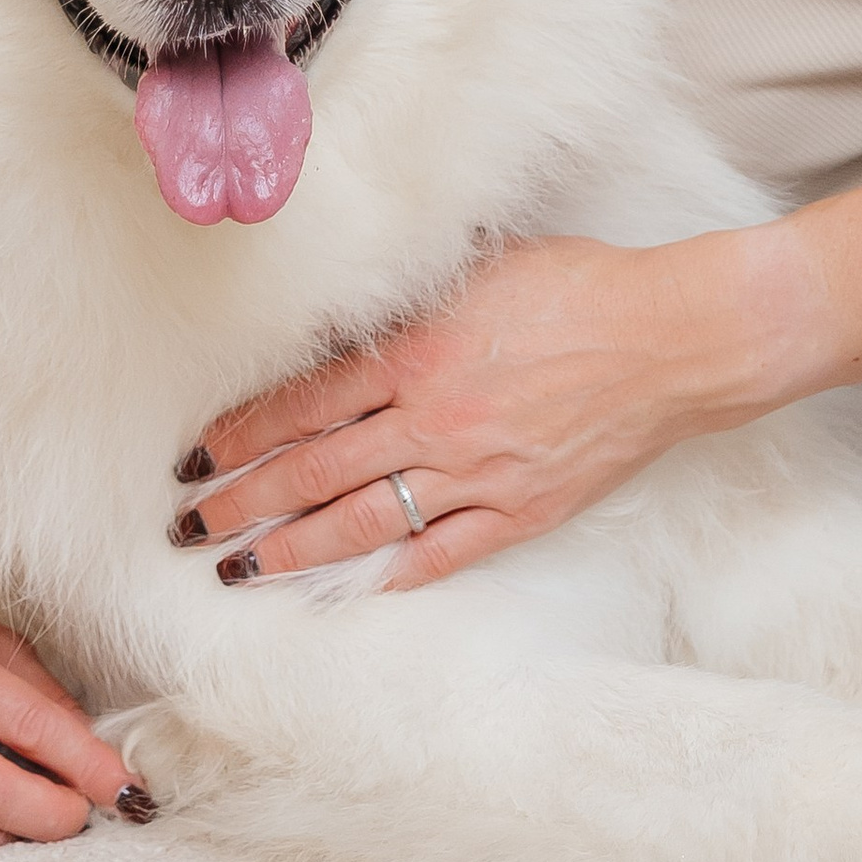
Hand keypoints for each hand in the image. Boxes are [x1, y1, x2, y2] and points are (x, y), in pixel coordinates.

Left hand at [172, 227, 771, 591]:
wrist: (672, 337)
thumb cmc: (579, 287)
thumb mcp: (477, 272)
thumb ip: (406, 306)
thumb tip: (339, 321)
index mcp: (416, 352)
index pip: (303, 404)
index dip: (241, 435)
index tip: (195, 456)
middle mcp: (435, 419)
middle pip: (315, 470)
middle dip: (243, 501)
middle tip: (190, 526)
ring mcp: (479, 472)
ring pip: (365, 522)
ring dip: (295, 549)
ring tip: (242, 569)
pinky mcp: (522, 510)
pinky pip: (443, 552)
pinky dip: (392, 573)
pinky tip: (351, 589)